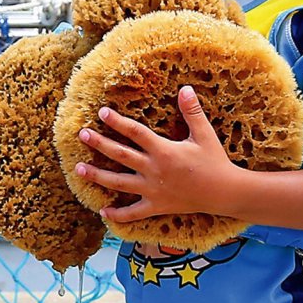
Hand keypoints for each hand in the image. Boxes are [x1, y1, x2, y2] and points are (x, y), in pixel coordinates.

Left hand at [76, 86, 240, 225]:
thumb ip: (192, 111)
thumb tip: (184, 88)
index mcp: (164, 151)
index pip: (135, 133)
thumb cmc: (214, 162)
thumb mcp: (204, 134)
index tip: (101, 112)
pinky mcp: (156, 206)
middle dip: (99, 144)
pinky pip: (133, 213)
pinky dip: (118, 214)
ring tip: (78, 169)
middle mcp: (154, 170)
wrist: (224, 193)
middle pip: (121, 155)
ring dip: (98, 176)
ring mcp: (153, 190)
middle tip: (82, 134)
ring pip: (119, 183)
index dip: (117, 122)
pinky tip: (103, 212)